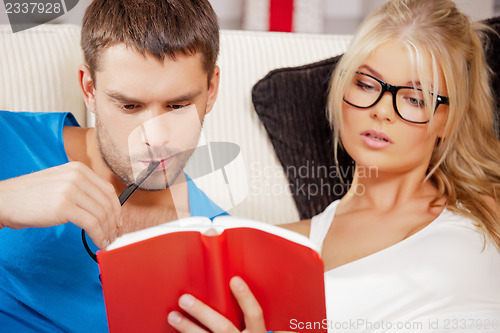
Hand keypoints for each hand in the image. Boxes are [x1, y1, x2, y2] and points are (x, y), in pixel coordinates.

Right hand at [0, 162, 120, 248]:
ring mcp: (70, 190)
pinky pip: (91, 224)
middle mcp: (77, 176)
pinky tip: (99, 243)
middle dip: (113, 222)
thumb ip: (80, 188)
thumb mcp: (60, 182)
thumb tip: (103, 208)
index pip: (107, 190)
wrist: (4, 200)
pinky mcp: (64, 207)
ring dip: (107, 232)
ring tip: (106, 242)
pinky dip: (99, 236)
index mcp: (78, 169)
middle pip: (107, 203)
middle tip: (114, 235)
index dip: (116, 208)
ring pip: (101, 215)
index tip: (117, 221)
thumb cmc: (30, 196)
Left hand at [167, 276, 266, 331]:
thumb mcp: (252, 329)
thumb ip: (242, 315)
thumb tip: (228, 285)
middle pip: (223, 327)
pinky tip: (175, 332)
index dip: (246, 297)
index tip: (234, 280)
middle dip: (202, 312)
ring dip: (188, 327)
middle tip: (185, 299)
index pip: (254, 313)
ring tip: (173, 316)